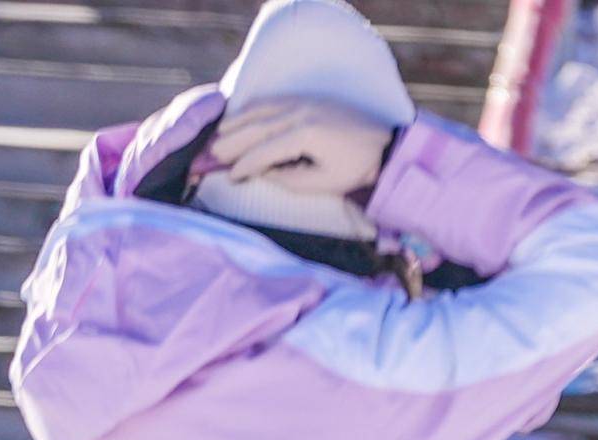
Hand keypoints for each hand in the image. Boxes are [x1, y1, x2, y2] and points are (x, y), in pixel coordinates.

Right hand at [209, 97, 398, 197]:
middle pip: (254, 127)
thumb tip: (264, 173)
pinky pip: (270, 101)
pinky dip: (251, 109)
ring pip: (259, 110)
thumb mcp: (326, 183)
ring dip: (236, 123)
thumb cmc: (357, 167)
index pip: (264, 151)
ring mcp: (302, 101)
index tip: (231, 176)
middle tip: (212, 156)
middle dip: (231, 142)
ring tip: (218, 137)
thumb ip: (291, 180)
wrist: (385, 142)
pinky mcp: (305, 98)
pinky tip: (239, 118)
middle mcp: (299, 112)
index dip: (245, 165)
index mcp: (305, 135)